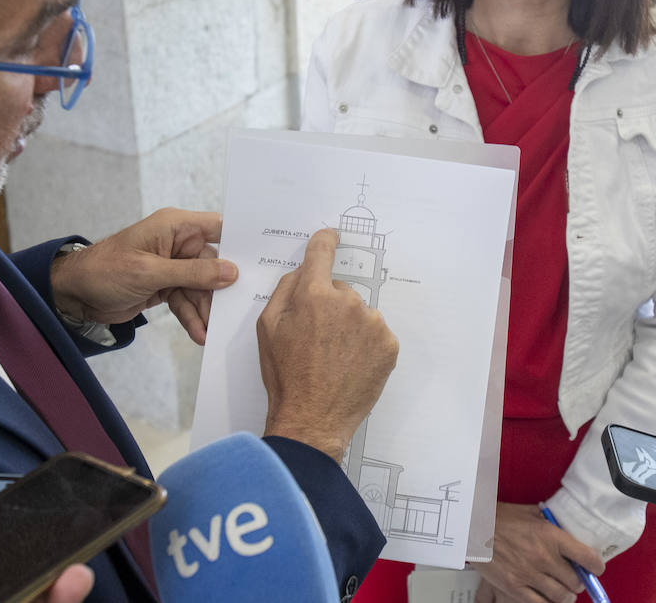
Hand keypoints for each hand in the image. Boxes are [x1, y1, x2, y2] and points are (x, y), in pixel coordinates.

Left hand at [49, 208, 237, 343]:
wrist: (73, 294)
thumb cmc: (107, 270)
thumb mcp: (151, 272)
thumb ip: (193, 272)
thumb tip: (232, 271)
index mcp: (176, 226)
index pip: (219, 228)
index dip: (242, 240)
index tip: (265, 257)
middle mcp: (178, 244)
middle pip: (215, 264)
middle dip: (224, 288)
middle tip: (242, 309)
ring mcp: (173, 267)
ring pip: (202, 288)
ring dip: (207, 310)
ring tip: (214, 332)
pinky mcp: (165, 287)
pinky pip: (187, 301)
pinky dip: (192, 318)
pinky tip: (199, 335)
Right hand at [256, 228, 397, 460]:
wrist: (312, 419)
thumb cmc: (285, 375)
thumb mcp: (267, 328)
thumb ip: (284, 290)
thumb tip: (302, 271)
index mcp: (314, 294)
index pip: (322, 251)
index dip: (324, 241)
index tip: (330, 236)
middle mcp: (348, 302)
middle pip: (340, 289)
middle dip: (329, 305)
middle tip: (316, 338)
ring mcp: (373, 323)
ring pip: (359, 312)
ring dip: (349, 326)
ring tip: (333, 357)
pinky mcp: (389, 345)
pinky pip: (375, 333)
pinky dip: (365, 344)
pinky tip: (350, 364)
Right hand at [470, 503, 603, 602]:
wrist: (473, 527)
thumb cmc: (501, 517)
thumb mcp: (532, 513)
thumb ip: (552, 523)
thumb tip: (569, 529)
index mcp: (551, 536)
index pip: (587, 557)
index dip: (596, 566)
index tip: (595, 568)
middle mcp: (544, 557)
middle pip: (575, 581)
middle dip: (578, 583)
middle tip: (574, 580)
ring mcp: (529, 574)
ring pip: (561, 596)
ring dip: (566, 596)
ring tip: (564, 593)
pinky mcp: (514, 586)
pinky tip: (548, 599)